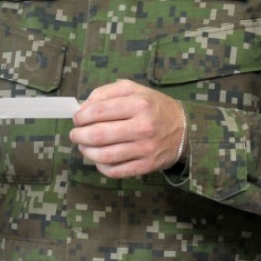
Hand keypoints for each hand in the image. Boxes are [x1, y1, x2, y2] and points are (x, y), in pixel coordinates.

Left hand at [69, 80, 185, 178]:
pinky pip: (115, 171)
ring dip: (87, 152)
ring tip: (83, 147)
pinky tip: (99, 159)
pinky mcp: (146, 166)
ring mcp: (145, 149)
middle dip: (79, 136)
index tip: (77, 119)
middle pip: (98, 135)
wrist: (184, 130)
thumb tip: (82, 108)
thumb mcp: (133, 89)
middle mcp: (143, 126)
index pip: (99, 111)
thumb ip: (106, 93)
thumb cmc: (153, 107)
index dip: (81, 117)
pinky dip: (101, 166)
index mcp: (139, 103)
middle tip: (75, 134)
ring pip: (104, 156)